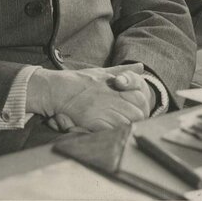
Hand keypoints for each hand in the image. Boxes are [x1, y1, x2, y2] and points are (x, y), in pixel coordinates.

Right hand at [29, 64, 149, 132]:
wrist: (59, 88)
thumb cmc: (81, 80)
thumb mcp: (103, 72)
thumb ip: (122, 71)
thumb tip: (140, 66)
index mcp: (118, 86)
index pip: (140, 98)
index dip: (142, 107)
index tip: (139, 112)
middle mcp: (113, 97)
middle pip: (137, 113)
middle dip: (137, 119)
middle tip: (134, 124)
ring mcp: (104, 109)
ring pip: (126, 123)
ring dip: (127, 127)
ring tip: (125, 130)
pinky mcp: (93, 120)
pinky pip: (111, 130)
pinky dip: (114, 133)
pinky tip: (114, 134)